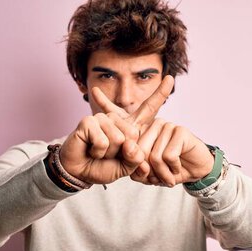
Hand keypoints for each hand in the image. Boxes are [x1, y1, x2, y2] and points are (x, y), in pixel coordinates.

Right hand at [58, 76, 174, 184]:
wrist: (81, 172)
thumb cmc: (104, 167)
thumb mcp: (126, 167)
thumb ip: (135, 158)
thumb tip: (131, 143)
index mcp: (131, 127)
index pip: (149, 108)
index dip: (160, 93)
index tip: (171, 78)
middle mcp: (117, 118)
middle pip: (133, 134)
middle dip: (123, 153)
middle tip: (109, 155)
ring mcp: (102, 118)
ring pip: (118, 139)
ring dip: (108, 154)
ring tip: (99, 153)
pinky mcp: (88, 121)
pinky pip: (102, 141)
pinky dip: (97, 152)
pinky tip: (90, 149)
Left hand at [130, 118, 214, 186]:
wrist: (197, 172)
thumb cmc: (172, 170)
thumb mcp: (149, 176)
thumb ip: (138, 172)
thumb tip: (139, 164)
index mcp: (142, 131)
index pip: (129, 152)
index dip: (138, 170)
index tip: (149, 175)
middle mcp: (153, 125)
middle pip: (141, 154)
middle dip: (151, 173)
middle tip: (160, 178)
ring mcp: (168, 126)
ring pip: (155, 157)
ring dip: (163, 174)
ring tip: (170, 175)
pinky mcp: (181, 131)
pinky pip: (169, 156)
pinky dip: (174, 168)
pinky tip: (178, 167)